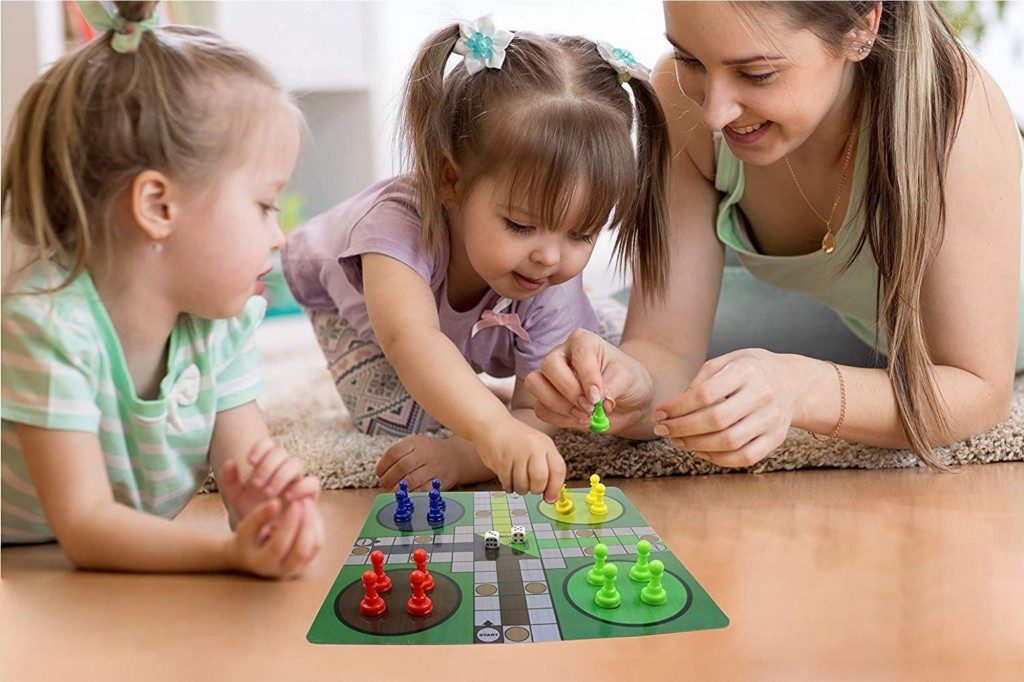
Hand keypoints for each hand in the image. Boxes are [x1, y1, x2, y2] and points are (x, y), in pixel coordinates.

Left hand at [219, 438, 320, 526]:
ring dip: (281, 476)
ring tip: (268, 493)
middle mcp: (284, 468)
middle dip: (267, 466)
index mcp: (267, 464)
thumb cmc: (251, 511)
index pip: (267, 444)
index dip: (260, 448)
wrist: (264, 532)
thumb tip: (229, 462)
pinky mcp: (310, 495)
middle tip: (256, 485)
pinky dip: (300, 487)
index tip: (249, 461)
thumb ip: (229, 481)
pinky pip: (312, 483)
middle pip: (281, 452)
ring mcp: (298, 480)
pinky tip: (287, 498)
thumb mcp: (236, 498)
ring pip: (295, 464)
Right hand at [228, 497, 323, 579]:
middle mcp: (282, 570)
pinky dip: (317, 527)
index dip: (289, 523)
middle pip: (301, 549)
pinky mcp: (307, 563)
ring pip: (313, 547)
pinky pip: (317, 545)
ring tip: (308, 503)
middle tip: (304, 501)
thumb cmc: (247, 541)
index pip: (280, 545)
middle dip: (306, 522)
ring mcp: (296, 569)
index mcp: (262, 564)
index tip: (295, 504)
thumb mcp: (245, 529)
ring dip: (313, 523)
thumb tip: (276, 502)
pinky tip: (311, 512)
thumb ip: (258, 516)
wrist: (251, 558)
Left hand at [375, 435, 459, 492]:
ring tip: (393, 491)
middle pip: (401, 467)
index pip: (393, 453)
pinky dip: (411, 494)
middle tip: (384, 484)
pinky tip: (406, 495)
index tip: (379, 474)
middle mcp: (425, 453)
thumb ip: (399, 456)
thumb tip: (381, 474)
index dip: (383, 465)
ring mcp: (434, 467)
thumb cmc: (428, 453)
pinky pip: (423, 490)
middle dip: (389, 478)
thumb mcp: (415, 445)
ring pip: (412, 480)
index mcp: (415, 442)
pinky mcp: (440, 481)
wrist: (455, 457)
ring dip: (398, 489)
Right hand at [473, 418, 565, 502]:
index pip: (558, 470)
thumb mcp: (539, 447)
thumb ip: (549, 469)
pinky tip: (508, 476)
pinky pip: (507, 483)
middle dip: (536, 490)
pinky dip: (508, 485)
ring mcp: (516, 453)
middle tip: (532, 487)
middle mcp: (532, 447)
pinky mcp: (501, 461)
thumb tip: (553, 497)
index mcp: (546, 444)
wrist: (493, 425)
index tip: (550, 498)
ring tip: (517, 479)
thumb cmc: (518, 439)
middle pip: (540, 480)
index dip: (555, 488)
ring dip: (521, 489)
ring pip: (522, 485)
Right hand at [525, 328, 653, 434]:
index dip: (587, 377)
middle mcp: (562, 354)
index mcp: (583, 341)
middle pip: (549, 366)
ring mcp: (550, 376)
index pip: (579, 354)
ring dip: (560, 406)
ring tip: (585, 415)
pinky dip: (559, 419)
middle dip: (569, 392)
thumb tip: (601, 403)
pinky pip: (540, 408)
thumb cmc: (627, 381)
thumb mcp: (628, 380)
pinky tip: (579, 419)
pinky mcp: (546, 398)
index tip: (598, 398)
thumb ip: (614, 387)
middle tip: (590, 408)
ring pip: (536, 385)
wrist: (627, 401)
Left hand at [653, 349, 797, 467]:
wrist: (792, 382)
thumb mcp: (727, 361)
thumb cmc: (751, 371)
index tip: (660, 414)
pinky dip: (718, 459)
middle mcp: (763, 395)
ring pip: (729, 442)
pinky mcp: (776, 438)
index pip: (704, 394)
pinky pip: (744, 457)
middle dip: (682, 428)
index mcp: (746, 371)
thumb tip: (677, 405)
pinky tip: (701, 451)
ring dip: (696, 445)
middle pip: (715, 420)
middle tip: (663, 430)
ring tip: (678, 441)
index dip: (676, 407)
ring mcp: (772, 419)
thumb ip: (702, 379)